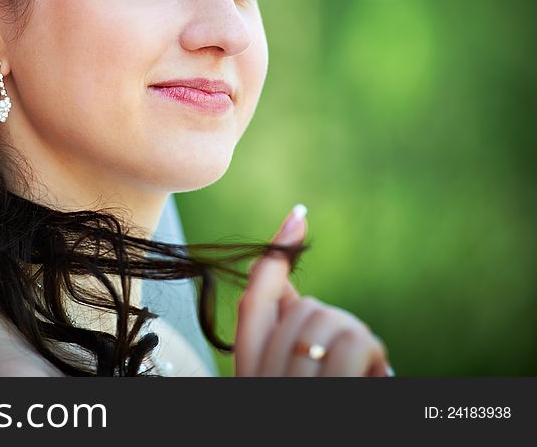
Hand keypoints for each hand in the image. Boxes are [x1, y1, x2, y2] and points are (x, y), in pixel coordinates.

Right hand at [234, 205, 392, 376]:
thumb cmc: (326, 408)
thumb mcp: (295, 372)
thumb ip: (287, 332)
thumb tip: (284, 278)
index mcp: (250, 371)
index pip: (252, 303)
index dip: (274, 257)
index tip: (297, 215)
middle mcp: (263, 378)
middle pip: (305, 307)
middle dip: (337, 324)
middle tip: (351, 364)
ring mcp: (291, 386)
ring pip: (332, 320)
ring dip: (361, 344)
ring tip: (363, 375)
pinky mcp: (328, 392)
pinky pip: (356, 344)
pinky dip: (374, 357)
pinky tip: (373, 377)